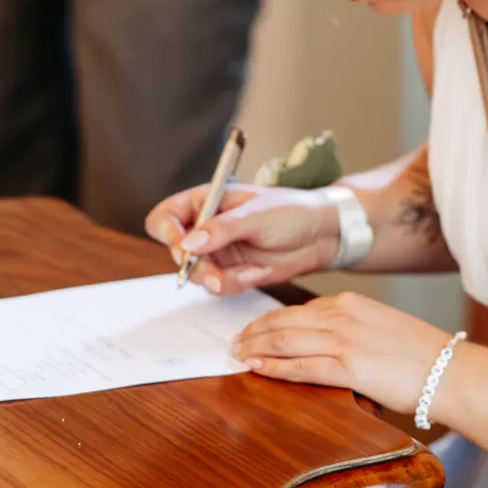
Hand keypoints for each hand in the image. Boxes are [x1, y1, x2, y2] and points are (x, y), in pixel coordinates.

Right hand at [145, 182, 340, 293]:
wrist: (320, 235)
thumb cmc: (292, 211)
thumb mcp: (257, 215)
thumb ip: (222, 228)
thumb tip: (189, 243)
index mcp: (205, 201)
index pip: (166, 216)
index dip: (168, 233)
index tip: (184, 248)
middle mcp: (204, 227)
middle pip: (177, 252)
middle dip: (197, 266)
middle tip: (215, 274)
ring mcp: (216, 252)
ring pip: (197, 274)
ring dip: (219, 279)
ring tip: (251, 271)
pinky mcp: (229, 272)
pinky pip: (218, 286)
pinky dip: (237, 283)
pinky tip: (259, 271)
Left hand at [231, 291, 448, 412]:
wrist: (450, 371)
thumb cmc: (424, 356)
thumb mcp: (384, 328)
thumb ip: (355, 331)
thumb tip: (333, 347)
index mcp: (352, 304)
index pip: (301, 310)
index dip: (272, 321)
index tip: (256, 330)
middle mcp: (343, 315)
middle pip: (285, 321)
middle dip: (255, 332)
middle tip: (235, 342)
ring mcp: (344, 340)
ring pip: (285, 340)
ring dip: (256, 348)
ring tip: (237, 355)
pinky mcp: (347, 367)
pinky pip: (299, 366)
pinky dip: (273, 367)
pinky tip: (256, 369)